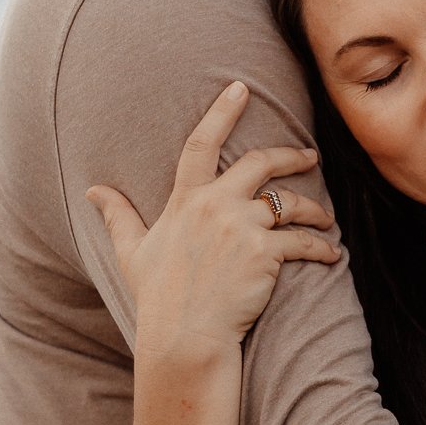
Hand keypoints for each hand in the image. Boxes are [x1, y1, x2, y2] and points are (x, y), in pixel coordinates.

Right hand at [86, 81, 339, 358]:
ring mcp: (242, 228)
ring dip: (313, 208)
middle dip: (290, 156)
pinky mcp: (266, 253)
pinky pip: (304, 241)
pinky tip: (332, 254)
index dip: (222, 112)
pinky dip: (322, 247)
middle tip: (308, 156)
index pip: (202, 143)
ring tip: (324, 218)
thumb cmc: (158, 297)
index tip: (240, 88)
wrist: (184, 336)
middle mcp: (215, 206)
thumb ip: (117, 216)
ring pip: (290, 203)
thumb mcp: (131, 252)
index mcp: (185, 201)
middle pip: (260, 163)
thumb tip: (93, 191)